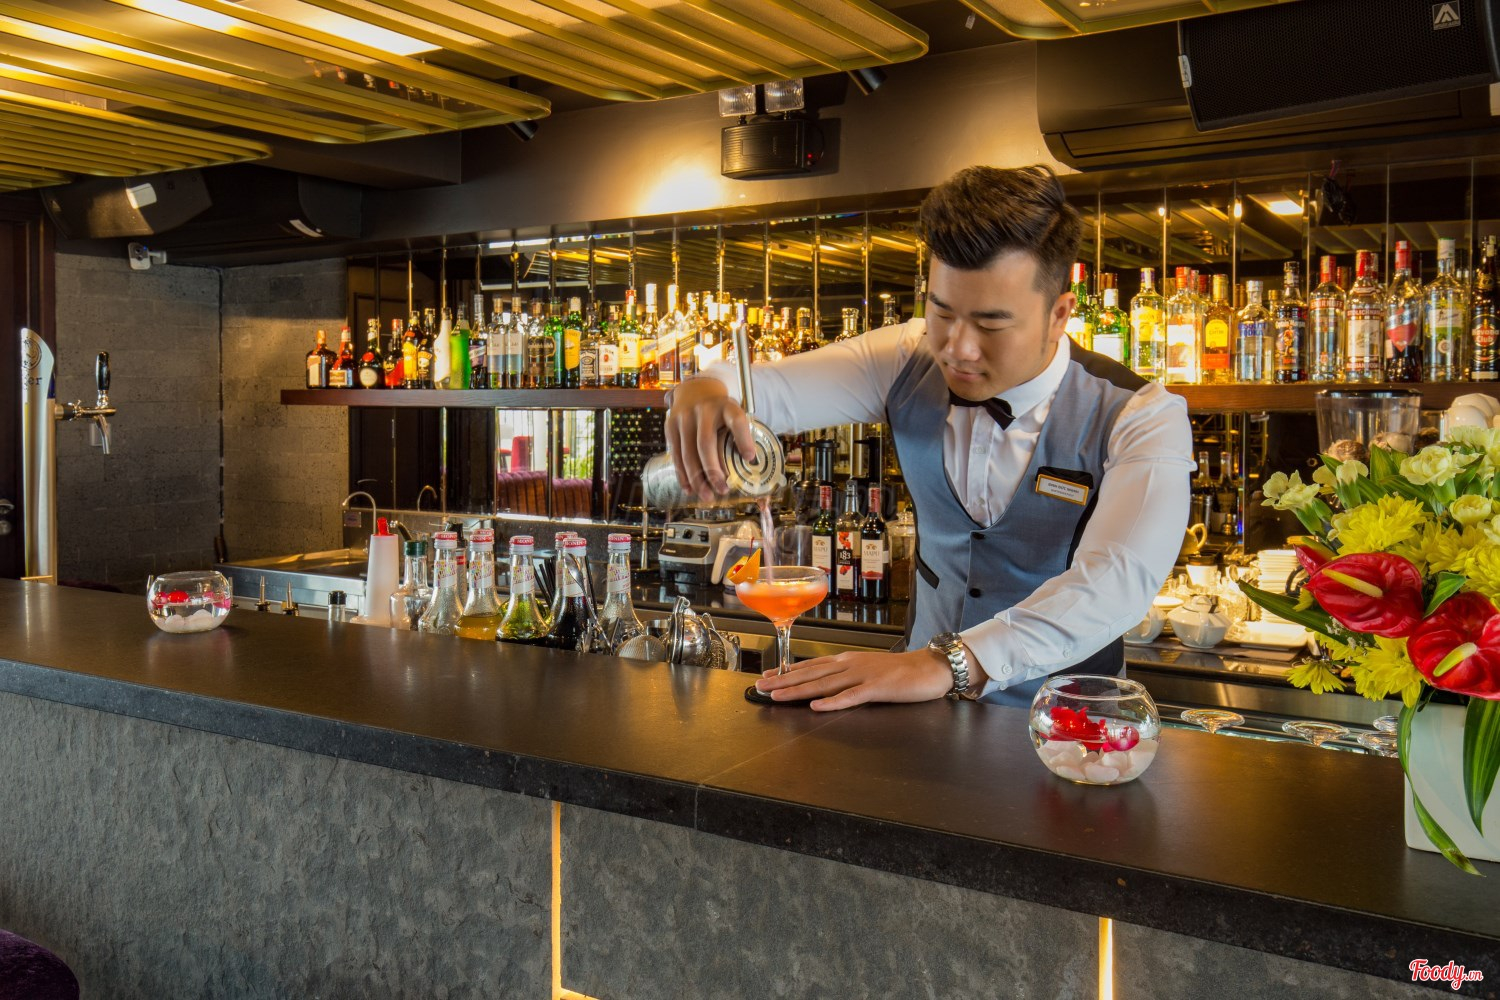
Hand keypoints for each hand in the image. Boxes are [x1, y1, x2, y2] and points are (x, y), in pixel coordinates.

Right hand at [663, 378, 756, 500]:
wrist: (694, 391)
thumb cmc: (720, 411)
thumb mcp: (733, 414)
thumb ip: (738, 435)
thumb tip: (748, 467)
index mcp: (726, 406)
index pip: (736, 421)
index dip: (743, 439)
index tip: (749, 458)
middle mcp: (704, 410)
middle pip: (706, 444)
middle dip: (713, 471)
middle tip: (723, 490)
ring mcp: (684, 417)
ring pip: (688, 453)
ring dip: (697, 478)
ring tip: (707, 496)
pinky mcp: (671, 425)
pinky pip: (675, 454)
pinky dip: (682, 474)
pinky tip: (689, 488)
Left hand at [754, 648, 954, 710]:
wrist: (930, 668)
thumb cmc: (900, 673)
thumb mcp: (867, 671)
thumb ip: (847, 677)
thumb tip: (824, 686)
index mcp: (847, 661)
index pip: (810, 666)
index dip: (786, 672)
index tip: (766, 678)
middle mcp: (850, 665)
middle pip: (810, 674)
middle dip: (783, 682)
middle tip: (760, 688)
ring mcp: (863, 675)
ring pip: (824, 684)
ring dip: (798, 691)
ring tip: (777, 697)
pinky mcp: (877, 688)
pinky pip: (852, 696)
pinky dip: (833, 702)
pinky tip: (817, 707)